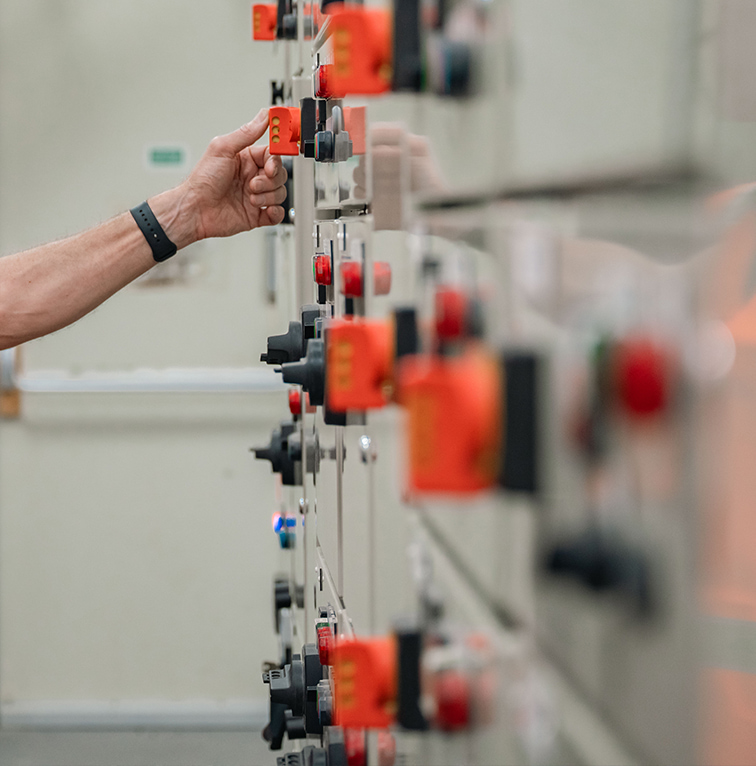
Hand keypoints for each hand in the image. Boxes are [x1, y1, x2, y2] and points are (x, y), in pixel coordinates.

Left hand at [183, 108, 286, 240]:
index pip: (273, 155)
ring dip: (267, 196)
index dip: (275, 160)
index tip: (270, 165)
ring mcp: (257, 196)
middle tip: (253, 183)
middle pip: (280, 174)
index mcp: (247, 159)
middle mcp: (253, 176)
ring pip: (280, 193)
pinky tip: (262, 209)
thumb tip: (264, 115)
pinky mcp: (258, 215)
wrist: (195, 210)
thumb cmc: (203, 180)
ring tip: (250, 197)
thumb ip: (246, 132)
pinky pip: (278, 213)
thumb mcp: (222, 148)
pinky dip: (275, 212)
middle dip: (269, 180)